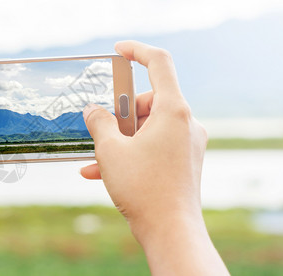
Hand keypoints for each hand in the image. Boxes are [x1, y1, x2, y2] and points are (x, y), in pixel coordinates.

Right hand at [81, 41, 227, 274]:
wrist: (170, 231)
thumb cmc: (142, 188)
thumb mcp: (110, 150)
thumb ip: (99, 122)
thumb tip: (93, 110)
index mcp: (174, 110)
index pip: (159, 63)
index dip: (137, 50)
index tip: (118, 50)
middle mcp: (187, 122)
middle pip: (149, 100)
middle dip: (120, 113)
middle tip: (100, 130)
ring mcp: (188, 143)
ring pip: (149, 127)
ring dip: (120, 139)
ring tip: (95, 159)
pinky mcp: (186, 160)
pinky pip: (155, 146)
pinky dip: (132, 153)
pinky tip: (102, 171)